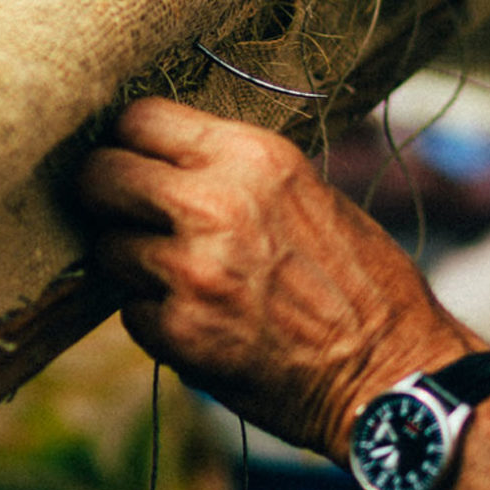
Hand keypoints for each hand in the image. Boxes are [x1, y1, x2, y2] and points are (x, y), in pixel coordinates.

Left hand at [75, 95, 479, 457]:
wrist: (389, 373)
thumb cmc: (358, 281)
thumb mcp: (306, 192)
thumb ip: (232, 171)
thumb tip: (160, 155)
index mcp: (252, 156)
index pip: (139, 117)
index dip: (126, 142)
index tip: (130, 160)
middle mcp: (215, 203)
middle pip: (101, 175)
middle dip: (105, 197)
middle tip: (125, 217)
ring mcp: (192, 270)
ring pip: (106, 247)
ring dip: (131, 265)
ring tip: (184, 280)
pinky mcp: (180, 332)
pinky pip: (129, 312)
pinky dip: (154, 319)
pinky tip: (202, 324)